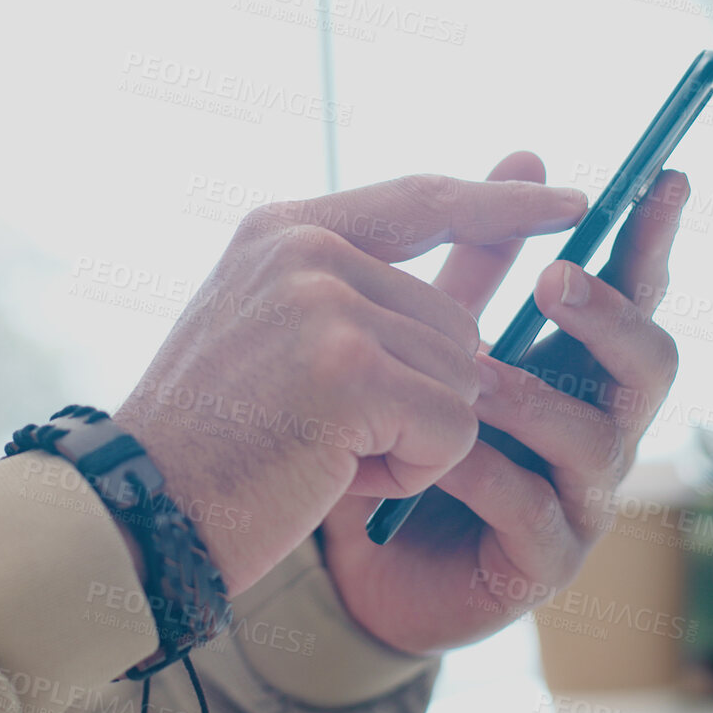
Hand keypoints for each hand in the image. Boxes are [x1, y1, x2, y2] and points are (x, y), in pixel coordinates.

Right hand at [113, 170, 588, 593]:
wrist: (142, 512)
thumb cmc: (211, 441)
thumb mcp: (276, 338)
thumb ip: (362, 299)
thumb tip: (470, 303)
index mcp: (285, 231)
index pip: (421, 199)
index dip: (500, 205)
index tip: (571, 201)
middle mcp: (307, 251)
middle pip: (454, 321)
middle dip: (419, 398)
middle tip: (325, 433)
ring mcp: (327, 305)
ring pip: (461, 378)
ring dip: (413, 440)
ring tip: (322, 453)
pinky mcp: (350, 372)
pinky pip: (453, 427)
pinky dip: (412, 472)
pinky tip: (336, 477)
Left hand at [318, 154, 688, 654]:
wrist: (351, 555)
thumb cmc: (405, 432)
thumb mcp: (433, 337)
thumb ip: (480, 258)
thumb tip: (527, 152)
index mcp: (581, 365)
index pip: (638, 292)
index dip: (654, 238)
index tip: (664, 176)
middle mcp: (601, 425)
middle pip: (653, 364)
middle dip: (612, 316)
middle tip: (556, 279)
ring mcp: (582, 497)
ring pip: (596, 437)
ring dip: (533, 396)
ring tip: (473, 372)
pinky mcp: (543, 560)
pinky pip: (530, 505)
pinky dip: (483, 468)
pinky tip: (436, 450)